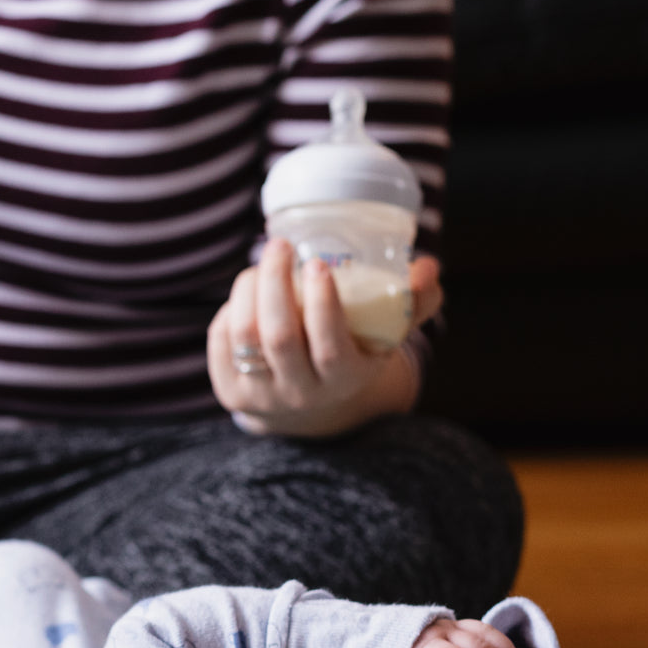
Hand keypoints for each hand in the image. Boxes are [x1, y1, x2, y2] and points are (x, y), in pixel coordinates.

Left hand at [207, 240, 442, 436]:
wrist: (308, 402)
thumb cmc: (354, 348)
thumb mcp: (387, 332)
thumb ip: (414, 299)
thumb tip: (426, 268)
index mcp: (345, 379)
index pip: (330, 347)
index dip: (321, 305)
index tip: (318, 264)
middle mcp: (301, 394)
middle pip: (278, 337)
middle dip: (275, 283)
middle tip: (279, 246)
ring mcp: (261, 396)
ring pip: (244, 335)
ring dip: (248, 289)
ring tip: (261, 266)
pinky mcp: (229, 390)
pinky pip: (220, 339)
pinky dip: (231, 307)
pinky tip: (248, 293)